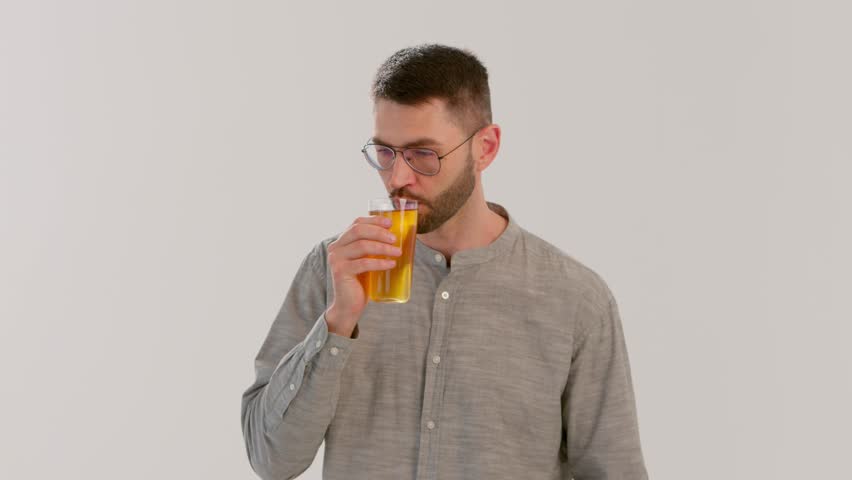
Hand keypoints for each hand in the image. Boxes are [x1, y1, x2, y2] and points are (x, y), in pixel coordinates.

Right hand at [325, 215, 400, 336]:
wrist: (348, 305)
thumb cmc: (360, 282)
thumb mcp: (365, 260)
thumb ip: (372, 249)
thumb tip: (397, 237)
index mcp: (341, 242)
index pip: (356, 223)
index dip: (374, 220)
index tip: (390, 222)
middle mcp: (335, 248)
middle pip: (359, 231)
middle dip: (379, 232)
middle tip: (395, 239)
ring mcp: (336, 259)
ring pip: (363, 245)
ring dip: (383, 248)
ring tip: (398, 252)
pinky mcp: (341, 272)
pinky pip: (364, 263)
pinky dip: (380, 262)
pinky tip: (391, 264)